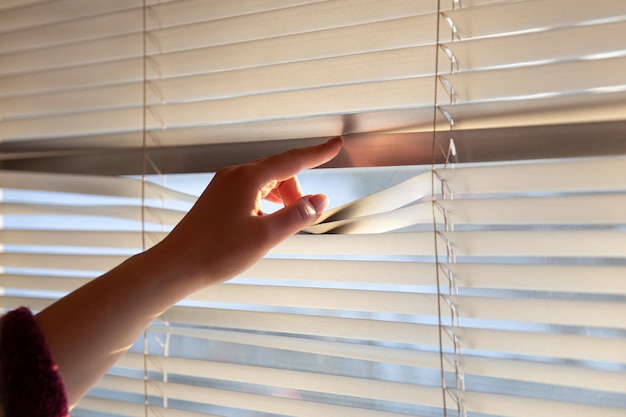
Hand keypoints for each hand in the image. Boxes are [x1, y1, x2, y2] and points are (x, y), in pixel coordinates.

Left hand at [156, 137, 342, 285]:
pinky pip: (251, 190)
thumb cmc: (218, 252)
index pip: (292, 160)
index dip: (317, 153)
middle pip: (279, 172)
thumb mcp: (266, 235)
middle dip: (297, 190)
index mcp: (248, 178)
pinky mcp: (218, 197)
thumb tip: (321, 199)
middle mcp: (235, 175)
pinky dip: (266, 201)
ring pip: (265, 182)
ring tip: (280, 224)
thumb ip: (298, 215)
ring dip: (281, 198)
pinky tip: (263, 222)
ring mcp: (224, 184)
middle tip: (302, 217)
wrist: (176, 265)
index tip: (337, 143)